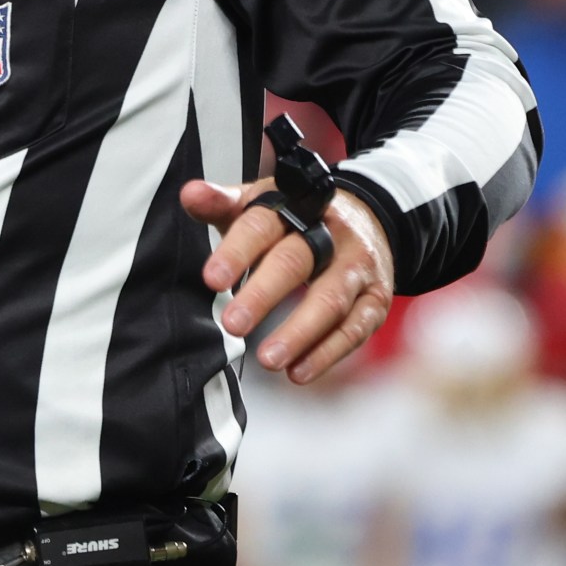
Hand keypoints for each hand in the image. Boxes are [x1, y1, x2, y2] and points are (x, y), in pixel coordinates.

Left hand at [180, 176, 393, 384]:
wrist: (367, 219)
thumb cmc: (300, 218)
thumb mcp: (261, 205)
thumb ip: (222, 204)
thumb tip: (190, 194)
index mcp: (294, 207)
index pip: (260, 226)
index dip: (236, 252)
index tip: (212, 279)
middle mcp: (330, 235)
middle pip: (295, 262)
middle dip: (263, 295)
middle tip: (233, 324)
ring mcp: (356, 268)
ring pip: (330, 300)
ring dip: (299, 333)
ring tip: (268, 358)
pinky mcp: (375, 299)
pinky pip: (354, 329)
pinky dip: (327, 353)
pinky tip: (299, 371)